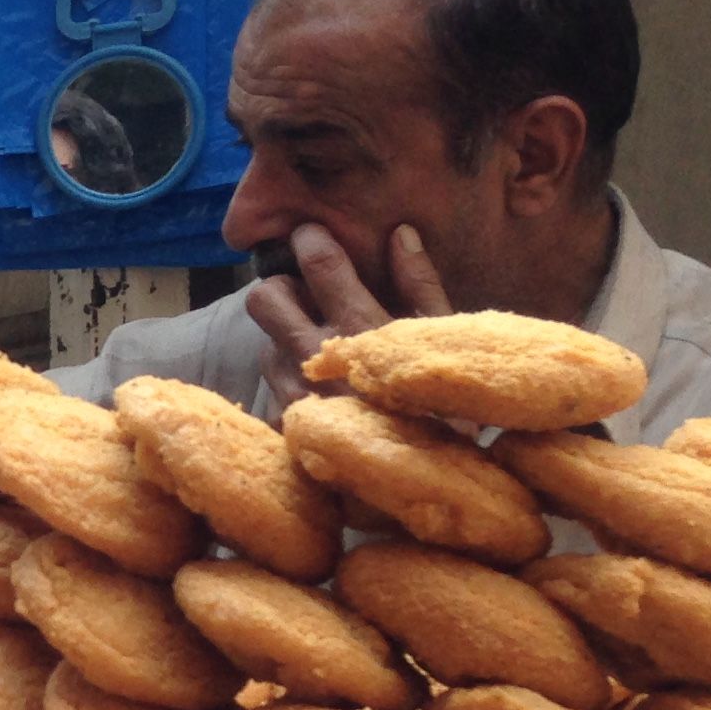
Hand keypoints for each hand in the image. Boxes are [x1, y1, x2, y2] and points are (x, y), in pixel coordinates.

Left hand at [249, 222, 451, 406]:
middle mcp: (315, 354)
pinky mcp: (287, 424)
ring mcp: (295, 391)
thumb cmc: (446, 401)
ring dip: (287, 339)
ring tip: (322, 350)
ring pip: (266, 344)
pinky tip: (322, 390)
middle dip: (280, 288)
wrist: (429, 477)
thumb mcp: (443, 338)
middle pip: (264, 298)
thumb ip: (420, 282)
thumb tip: (401, 232)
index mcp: (360, 324)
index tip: (310, 234)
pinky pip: (274, 388)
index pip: (318, 264)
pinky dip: (292, 381)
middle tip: (305, 294)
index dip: (309, 241)